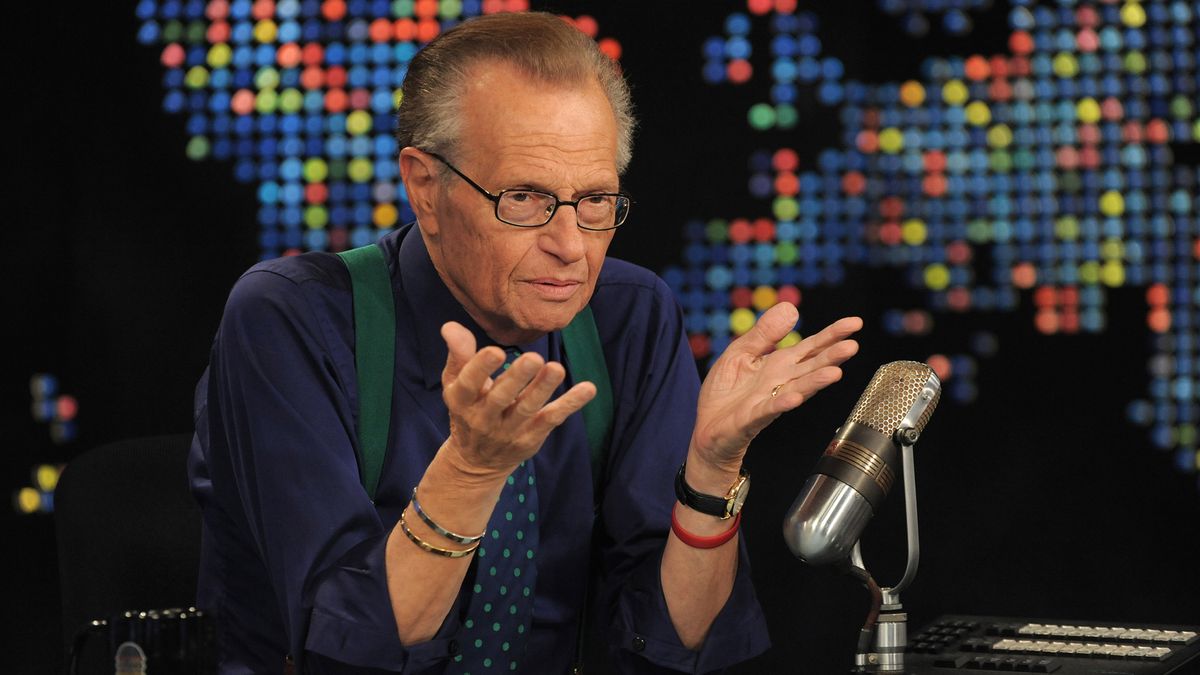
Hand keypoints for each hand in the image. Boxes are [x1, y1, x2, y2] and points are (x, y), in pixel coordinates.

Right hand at [438, 321, 595, 480]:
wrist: (475, 462)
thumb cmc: (467, 409)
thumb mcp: (455, 384)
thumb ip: (459, 355)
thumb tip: (451, 326)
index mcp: (461, 400)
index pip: (469, 384)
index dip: (481, 368)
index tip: (496, 351)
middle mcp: (484, 418)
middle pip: (501, 398)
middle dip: (517, 379)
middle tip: (533, 358)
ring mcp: (509, 430)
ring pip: (527, 409)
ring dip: (543, 389)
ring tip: (557, 368)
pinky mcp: (531, 437)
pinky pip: (552, 419)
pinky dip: (570, 404)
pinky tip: (588, 389)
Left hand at [689, 303, 861, 471]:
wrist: (707, 428)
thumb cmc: (726, 391)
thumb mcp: (741, 351)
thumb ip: (764, 332)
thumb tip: (791, 307)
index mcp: (779, 363)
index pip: (811, 346)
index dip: (832, 334)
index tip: (855, 323)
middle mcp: (781, 381)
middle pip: (811, 366)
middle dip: (832, 357)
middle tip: (852, 346)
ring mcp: (770, 400)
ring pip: (797, 389)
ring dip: (815, 382)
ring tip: (835, 373)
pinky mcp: (752, 417)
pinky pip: (769, 409)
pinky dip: (782, 403)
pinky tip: (794, 397)